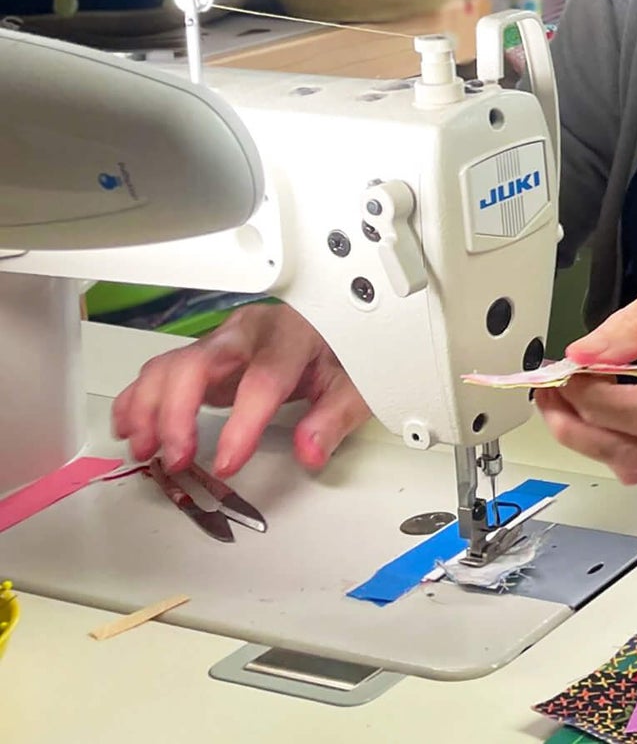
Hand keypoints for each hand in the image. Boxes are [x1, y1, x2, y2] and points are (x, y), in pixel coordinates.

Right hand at [110, 301, 371, 475]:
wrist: (334, 326)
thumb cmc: (342, 354)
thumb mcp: (354, 386)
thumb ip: (333, 419)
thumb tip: (310, 451)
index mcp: (290, 337)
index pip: (261, 379)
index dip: (242, 424)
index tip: (228, 463)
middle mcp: (247, 333)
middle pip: (197, 364)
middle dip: (176, 414)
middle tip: (176, 459)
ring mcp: (220, 341)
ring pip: (169, 365)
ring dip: (148, 409)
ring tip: (145, 450)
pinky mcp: (203, 355)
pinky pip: (160, 371)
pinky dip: (138, 398)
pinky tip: (130, 427)